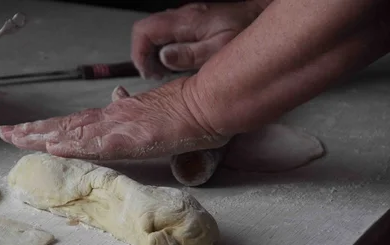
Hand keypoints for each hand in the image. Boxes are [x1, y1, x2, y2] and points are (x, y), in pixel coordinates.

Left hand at [0, 78, 227, 159]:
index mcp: (115, 116)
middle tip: (6, 134)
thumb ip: (132, 109)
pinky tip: (53, 148)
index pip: (75, 122)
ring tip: (16, 139)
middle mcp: (111, 119)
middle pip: (65, 125)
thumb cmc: (184, 109)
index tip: (27, 130)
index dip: (50, 127)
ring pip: (73, 133)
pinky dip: (73, 147)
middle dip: (33, 130)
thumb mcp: (152, 112)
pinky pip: (97, 144)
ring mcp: (119, 128)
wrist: (206, 104)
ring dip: (43, 137)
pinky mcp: (131, 138)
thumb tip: (117, 98)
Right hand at [131, 1, 261, 78]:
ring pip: (154, 35)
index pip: (143, 31)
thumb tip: (163, 58)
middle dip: (144, 57)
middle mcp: (182, 16)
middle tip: (156, 75)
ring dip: (154, 56)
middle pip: (145, 32)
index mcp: (185, 21)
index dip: (138, 53)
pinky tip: (177, 64)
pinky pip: (167, 36)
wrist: (260, 17)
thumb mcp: (218, 49)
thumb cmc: (245, 31)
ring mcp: (185, 19)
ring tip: (166, 72)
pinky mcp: (190, 24)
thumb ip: (189, 55)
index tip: (147, 72)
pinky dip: (165, 52)